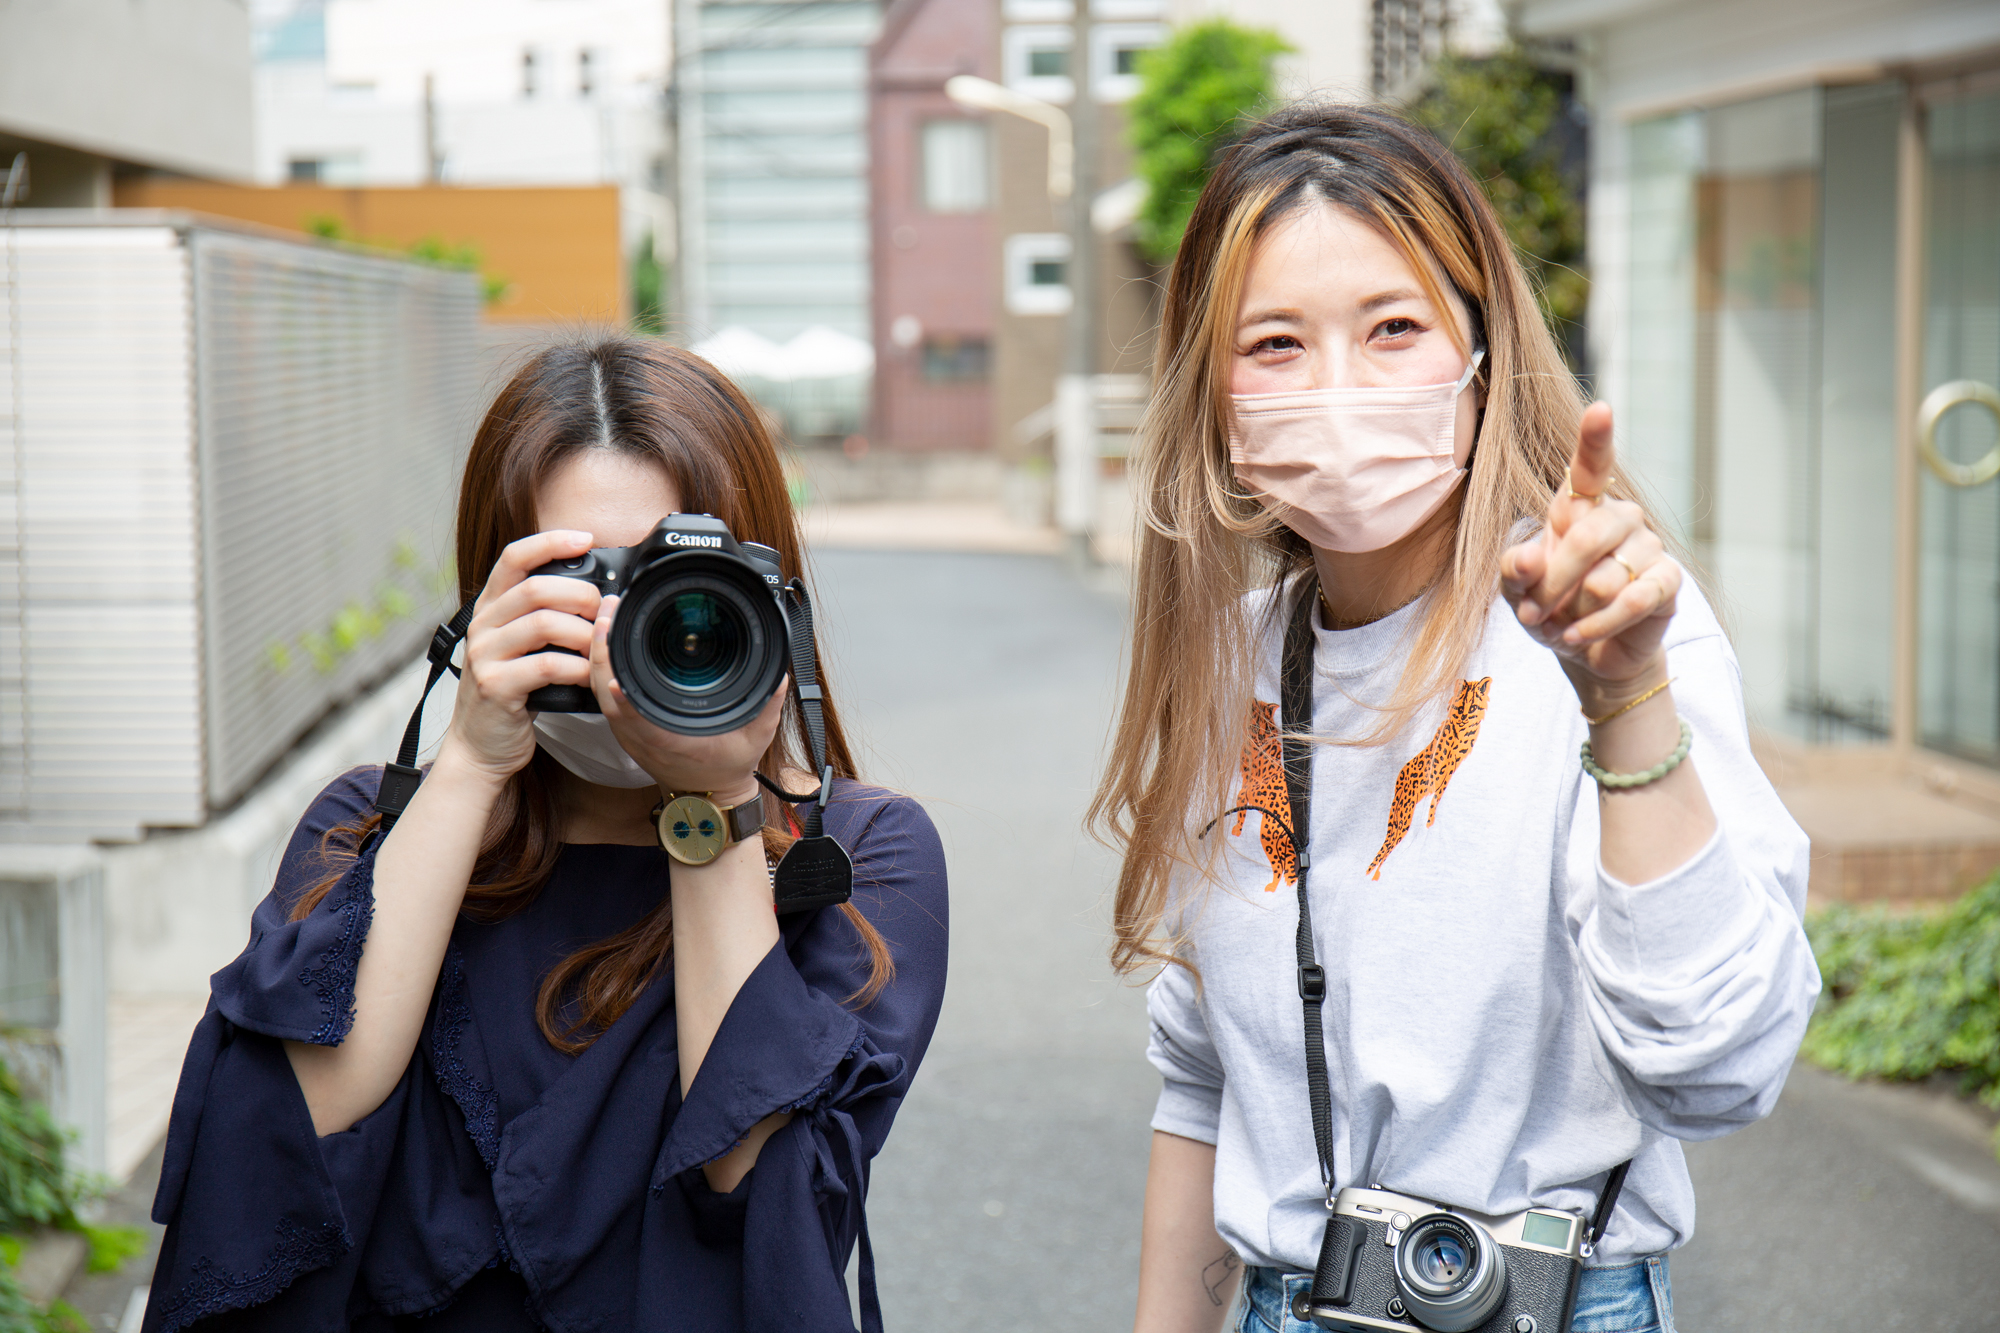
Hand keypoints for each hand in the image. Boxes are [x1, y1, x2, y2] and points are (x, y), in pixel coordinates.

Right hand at [439, 530, 601, 783]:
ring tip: (601, 647)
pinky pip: (546, 665)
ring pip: (544, 624)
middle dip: (581, 595)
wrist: (480, 746)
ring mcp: (485, 655)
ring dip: (584, 634)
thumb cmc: (511, 692)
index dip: (550, 542)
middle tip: (604, 613)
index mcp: (490, 608)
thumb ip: (543, 617)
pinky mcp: (496, 686)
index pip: (514, 557)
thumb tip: (599, 597)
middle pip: (536, 588)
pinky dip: (577, 668)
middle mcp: (483, 625)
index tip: (586, 539)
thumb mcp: (521, 646)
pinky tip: (589, 675)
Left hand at [587, 594, 785, 804]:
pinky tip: (607, 641)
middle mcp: (642, 736)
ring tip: (607, 616)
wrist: (708, 794)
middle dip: (605, 649)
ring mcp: (629, 732)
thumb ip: (767, 705)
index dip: (625, 695)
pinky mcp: (625, 726)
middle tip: (612, 609)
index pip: (639, 717)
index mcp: (671, 740)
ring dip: (599, 652)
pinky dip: (602, 665)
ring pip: (600, 690)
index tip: (615, 666)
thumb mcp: (757, 737)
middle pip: (609, 692)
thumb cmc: (727, 767)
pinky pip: (605, 693)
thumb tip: (778, 675)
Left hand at [1500, 402, 1682, 710]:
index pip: (1589, 467)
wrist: (1586, 652)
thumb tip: (1530, 558)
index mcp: (1579, 507)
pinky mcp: (1668, 583)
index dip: (1595, 439)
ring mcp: (1648, 547)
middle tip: (1533, 613)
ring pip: (1604, 579)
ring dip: (1572, 612)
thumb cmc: (1549, 608)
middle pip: (1586, 537)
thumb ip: (1514, 570)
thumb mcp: (1516, 590)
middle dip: (1551, 583)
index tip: (1600, 410)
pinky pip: (1633, 601)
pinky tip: (1579, 635)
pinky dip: (1598, 625)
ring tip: (1562, 624)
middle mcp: (1619, 518)